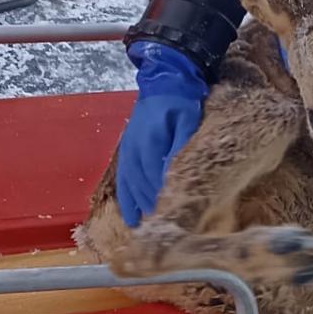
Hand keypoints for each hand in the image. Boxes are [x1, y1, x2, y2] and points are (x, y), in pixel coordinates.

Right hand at [115, 41, 209, 226]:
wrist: (167, 77)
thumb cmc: (182, 99)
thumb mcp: (187, 123)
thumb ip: (180, 148)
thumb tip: (173, 176)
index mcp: (150, 145)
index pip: (156, 184)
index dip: (163, 207)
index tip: (172, 227)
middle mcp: (135, 152)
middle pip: (142, 191)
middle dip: (152, 214)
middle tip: (161, 236)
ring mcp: (129, 151)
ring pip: (132, 189)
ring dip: (140, 210)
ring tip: (147, 232)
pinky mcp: (129, 149)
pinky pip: (125, 181)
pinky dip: (129, 201)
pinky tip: (133, 216)